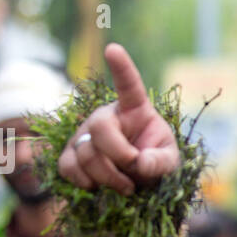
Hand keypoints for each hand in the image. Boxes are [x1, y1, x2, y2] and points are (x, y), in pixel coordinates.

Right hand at [57, 43, 180, 193]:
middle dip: (118, 156)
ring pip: (84, 153)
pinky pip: (67, 166)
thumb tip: (138, 163)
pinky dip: (83, 182)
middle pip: (99, 128)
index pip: (128, 85)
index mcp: (134, 109)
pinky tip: (97, 187)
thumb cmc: (155, 163)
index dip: (121, 68)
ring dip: (107, 178)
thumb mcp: (169, 163)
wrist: (139, 182)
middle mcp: (106, 116)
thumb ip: (160, 162)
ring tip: (126, 187)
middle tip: (133, 176)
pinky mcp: (70, 153)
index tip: (113, 49)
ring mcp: (85, 133)